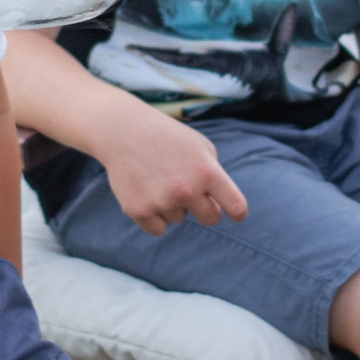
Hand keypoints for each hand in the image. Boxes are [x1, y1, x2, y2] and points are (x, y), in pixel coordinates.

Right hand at [99, 112, 248, 235]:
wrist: (123, 131)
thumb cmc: (168, 138)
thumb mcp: (200, 146)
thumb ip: (214, 174)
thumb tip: (219, 206)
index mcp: (207, 172)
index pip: (235, 206)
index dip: (236, 213)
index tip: (234, 214)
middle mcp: (186, 189)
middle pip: (210, 218)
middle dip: (205, 209)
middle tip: (189, 192)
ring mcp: (162, 202)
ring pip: (179, 219)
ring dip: (173, 205)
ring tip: (158, 178)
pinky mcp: (139, 211)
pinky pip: (158, 228)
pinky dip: (154, 216)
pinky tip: (146, 192)